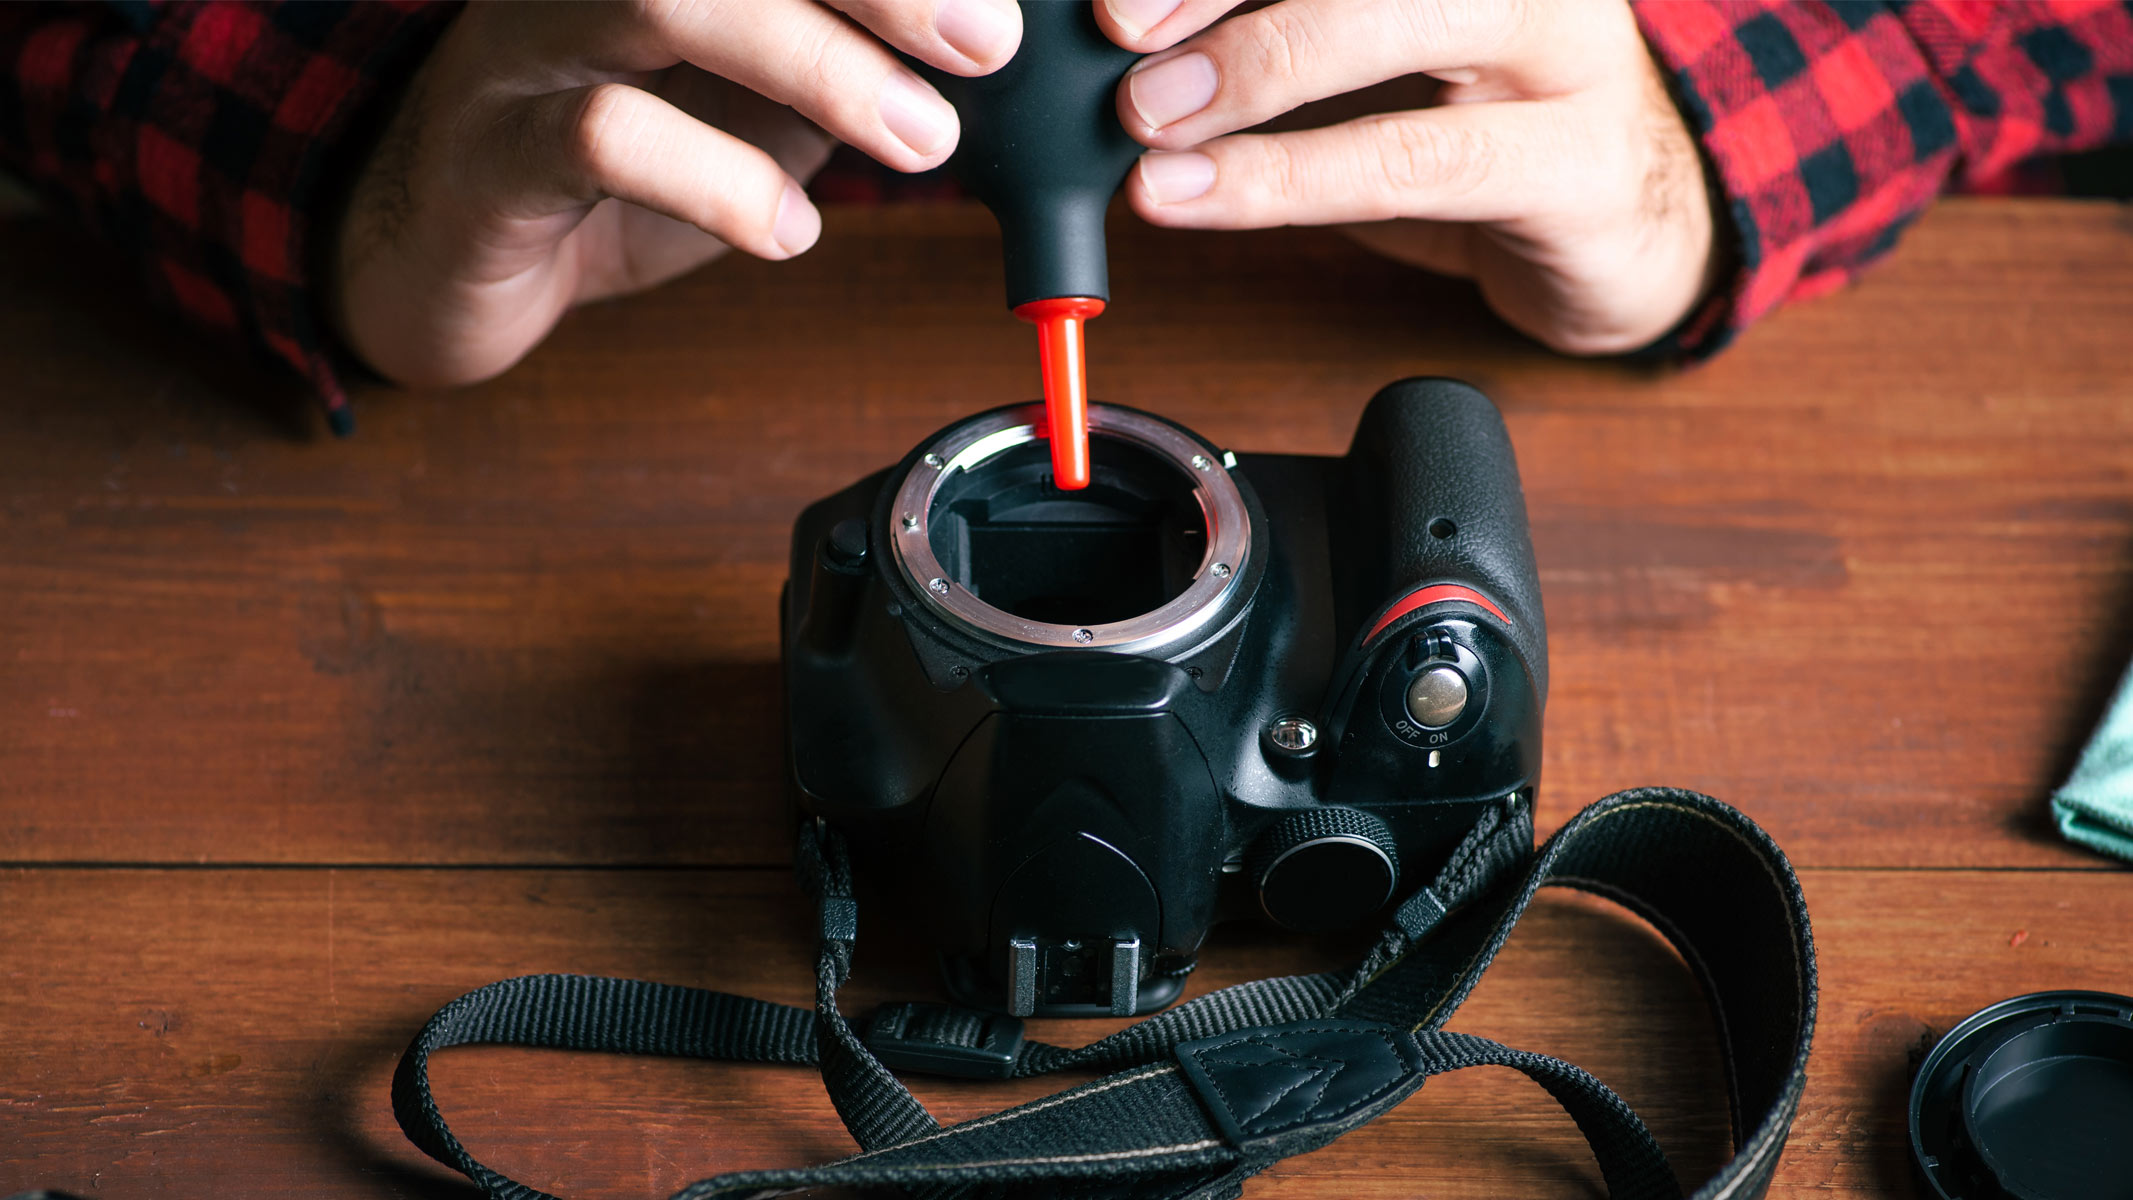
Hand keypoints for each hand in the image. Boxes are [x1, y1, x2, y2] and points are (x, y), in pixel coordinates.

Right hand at [330, 0, 1021, 386]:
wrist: (446, 253)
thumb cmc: (625, 162)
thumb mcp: (761, 96)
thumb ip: (850, 60)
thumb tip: (981, 44)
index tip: (994, 3)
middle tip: (986, 46)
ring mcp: (523, 44)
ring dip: (819, 68)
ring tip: (922, 141)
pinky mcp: (490, 152)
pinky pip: (599, 137)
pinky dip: (720, 186)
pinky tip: (789, 233)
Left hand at [1099, 0, 1720, 354]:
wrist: (1637, 228)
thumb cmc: (1478, 122)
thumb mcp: (1367, 46)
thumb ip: (1269, 20)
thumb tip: (1120, 34)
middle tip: (1114, 24)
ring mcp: (1564, 43)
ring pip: (1398, 18)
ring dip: (1258, 64)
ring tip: (1150, 119)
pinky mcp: (1577, 161)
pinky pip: (1419, 161)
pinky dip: (1291, 178)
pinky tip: (1202, 196)